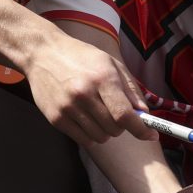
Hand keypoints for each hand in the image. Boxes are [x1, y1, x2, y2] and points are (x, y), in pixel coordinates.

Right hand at [20, 32, 157, 146]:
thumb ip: (130, 89)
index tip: (151, 135)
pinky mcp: (56, 118)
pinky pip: (84, 140)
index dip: (141, 129)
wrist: (42, 53)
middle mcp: (84, 94)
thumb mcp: (110, 63)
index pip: (125, 115)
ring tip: (99, 114)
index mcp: (102, 79)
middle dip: (122, 125)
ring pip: (101, 137)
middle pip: (115, 129)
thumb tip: (144, 113)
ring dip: (106, 131)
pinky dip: (91, 135)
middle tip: (115, 113)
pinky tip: (87, 120)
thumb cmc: (80, 57)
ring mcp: (68, 108)